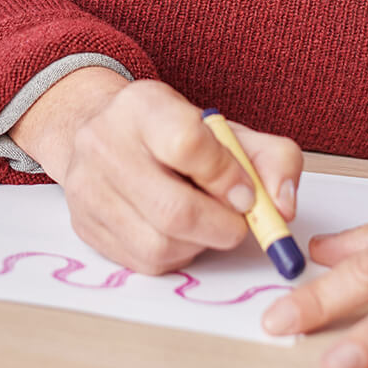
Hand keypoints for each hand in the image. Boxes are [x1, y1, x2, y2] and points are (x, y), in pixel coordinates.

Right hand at [11, 72, 302, 272]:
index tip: (245, 192)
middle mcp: (103, 143)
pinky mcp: (84, 224)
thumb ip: (271, 159)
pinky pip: (143, 261)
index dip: (226, 177)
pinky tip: (178, 233)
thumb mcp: (226, 130)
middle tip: (237, 222)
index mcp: (142, 106)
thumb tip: (283, 207)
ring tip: (204, 223)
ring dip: (199, 244)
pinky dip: (175, 255)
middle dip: (222, 226)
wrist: (106, 136)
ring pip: (160, 243)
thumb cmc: (172, 135)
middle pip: (174, 209)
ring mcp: (87, 186)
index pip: (187, 144)